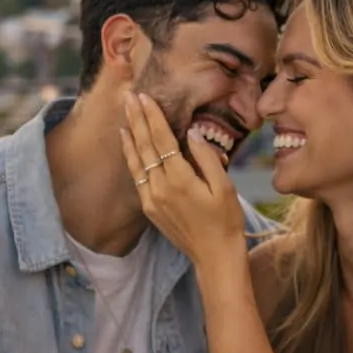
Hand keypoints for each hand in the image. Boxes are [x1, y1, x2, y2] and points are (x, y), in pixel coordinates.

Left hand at [121, 91, 245, 267]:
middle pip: (145, 145)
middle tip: (129, 96)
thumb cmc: (226, 221)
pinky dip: (131, 157)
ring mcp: (152, 199)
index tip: (144, 97)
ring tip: (125, 114)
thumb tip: (192, 132)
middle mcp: (161, 187)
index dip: (152, 116)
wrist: (214, 256)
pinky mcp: (150, 208)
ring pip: (136, 160)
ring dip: (130, 135)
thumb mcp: (224, 187)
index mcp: (180, 179)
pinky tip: (128, 144)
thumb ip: (206, 158)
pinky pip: (137, 176)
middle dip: (137, 119)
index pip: (162, 139)